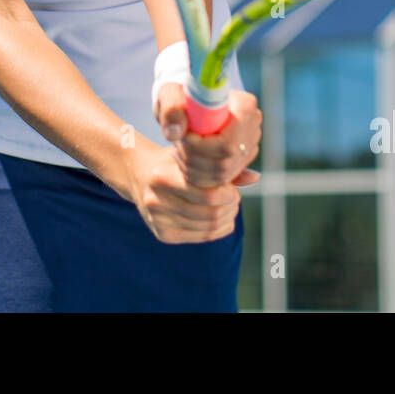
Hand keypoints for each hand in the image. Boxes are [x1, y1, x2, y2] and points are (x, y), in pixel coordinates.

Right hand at [127, 143, 242, 243]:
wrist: (138, 175)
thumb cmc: (173, 162)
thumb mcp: (192, 157)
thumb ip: (222, 168)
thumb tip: (256, 177)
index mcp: (163, 176)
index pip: (209, 194)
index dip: (229, 194)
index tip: (232, 188)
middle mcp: (156, 200)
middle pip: (210, 214)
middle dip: (230, 208)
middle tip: (234, 199)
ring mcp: (158, 219)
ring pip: (207, 228)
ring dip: (226, 219)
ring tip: (229, 207)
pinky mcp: (162, 234)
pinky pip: (199, 236)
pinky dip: (216, 230)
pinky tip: (220, 219)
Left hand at [155, 84, 261, 188]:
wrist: (188, 102)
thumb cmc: (178, 95)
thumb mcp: (169, 95)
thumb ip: (171, 110)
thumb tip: (174, 134)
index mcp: (243, 104)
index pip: (228, 142)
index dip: (201, 147)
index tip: (183, 138)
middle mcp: (252, 125)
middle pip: (226, 159)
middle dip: (195, 157)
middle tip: (177, 145)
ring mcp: (249, 144)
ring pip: (223, 172)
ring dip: (194, 168)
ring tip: (180, 150)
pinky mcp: (242, 159)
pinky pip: (222, 179)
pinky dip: (199, 175)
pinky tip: (187, 160)